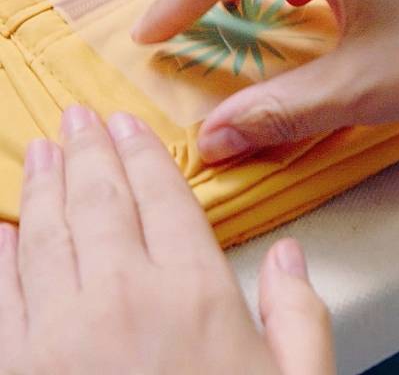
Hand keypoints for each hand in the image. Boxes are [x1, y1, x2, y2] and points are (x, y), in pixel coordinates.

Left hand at [0, 107, 333, 374]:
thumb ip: (301, 315)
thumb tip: (292, 254)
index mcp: (197, 294)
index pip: (167, 199)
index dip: (145, 155)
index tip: (129, 126)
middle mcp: (125, 299)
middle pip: (103, 202)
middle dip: (89, 152)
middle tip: (78, 117)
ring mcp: (61, 338)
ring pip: (48, 237)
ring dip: (43, 186)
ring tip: (42, 150)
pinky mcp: (16, 373)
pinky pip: (2, 299)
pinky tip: (0, 232)